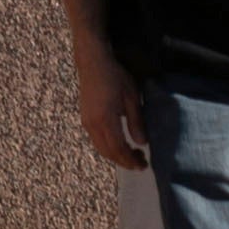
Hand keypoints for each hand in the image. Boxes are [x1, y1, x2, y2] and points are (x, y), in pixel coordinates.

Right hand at [71, 48, 146, 171]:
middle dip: (124, 161)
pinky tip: (120, 145)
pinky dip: (109, 148)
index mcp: (105, 120)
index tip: (143, 165)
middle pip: (108, 153)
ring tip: (132, 155)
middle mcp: (93, 125)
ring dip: (116, 156)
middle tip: (140, 163)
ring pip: (101, 149)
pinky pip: (97, 141)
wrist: (93, 62)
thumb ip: (136, 122)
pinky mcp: (85, 120)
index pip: (119, 149)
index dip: (131, 160)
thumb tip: (142, 143)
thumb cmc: (115, 76)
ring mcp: (86, 123)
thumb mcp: (132, 97)